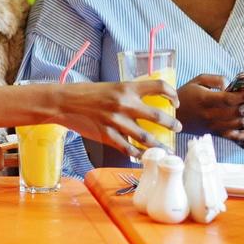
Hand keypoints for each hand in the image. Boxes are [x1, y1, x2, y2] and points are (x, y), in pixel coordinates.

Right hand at [50, 80, 180, 158]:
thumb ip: (129, 94)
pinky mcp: (107, 136)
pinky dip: (138, 154)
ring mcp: (116, 122)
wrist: (64, 102)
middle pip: (157, 116)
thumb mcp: (112, 86)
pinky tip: (144, 157)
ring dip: (160, 145)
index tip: (175, 102)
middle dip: (172, 124)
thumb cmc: (87, 93)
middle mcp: (124, 104)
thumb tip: (146, 102)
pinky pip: (128, 148)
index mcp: (127, 88)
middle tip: (178, 128)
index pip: (158, 86)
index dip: (171, 93)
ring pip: (145, 137)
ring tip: (168, 149)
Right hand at [178, 74, 243, 141]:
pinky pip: (237, 136)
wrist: (174, 116)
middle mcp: (212, 115)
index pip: (230, 100)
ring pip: (241, 124)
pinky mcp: (218, 134)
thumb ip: (215, 79)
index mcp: (206, 100)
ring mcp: (216, 127)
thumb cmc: (186, 95)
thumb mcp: (197, 80)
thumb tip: (231, 84)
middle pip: (240, 112)